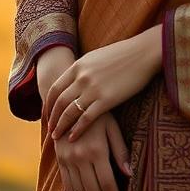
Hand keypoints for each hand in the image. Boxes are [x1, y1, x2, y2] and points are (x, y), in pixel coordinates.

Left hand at [44, 26, 161, 142]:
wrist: (143, 53)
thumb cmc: (124, 54)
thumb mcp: (96, 57)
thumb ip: (84, 68)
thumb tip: (75, 77)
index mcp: (78, 66)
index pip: (55, 88)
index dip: (48, 104)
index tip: (46, 114)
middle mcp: (82, 77)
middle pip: (59, 102)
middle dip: (52, 118)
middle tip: (49, 129)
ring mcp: (93, 89)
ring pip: (69, 112)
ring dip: (61, 126)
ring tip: (57, 137)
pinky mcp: (106, 100)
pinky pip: (86, 118)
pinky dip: (77, 130)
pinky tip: (73, 137)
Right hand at [54, 111, 130, 190]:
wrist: (69, 102)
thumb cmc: (99, 114)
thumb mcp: (112, 126)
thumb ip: (120, 150)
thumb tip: (130, 174)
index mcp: (95, 150)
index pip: (107, 183)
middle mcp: (79, 157)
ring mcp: (67, 161)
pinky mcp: (60, 162)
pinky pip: (68, 187)